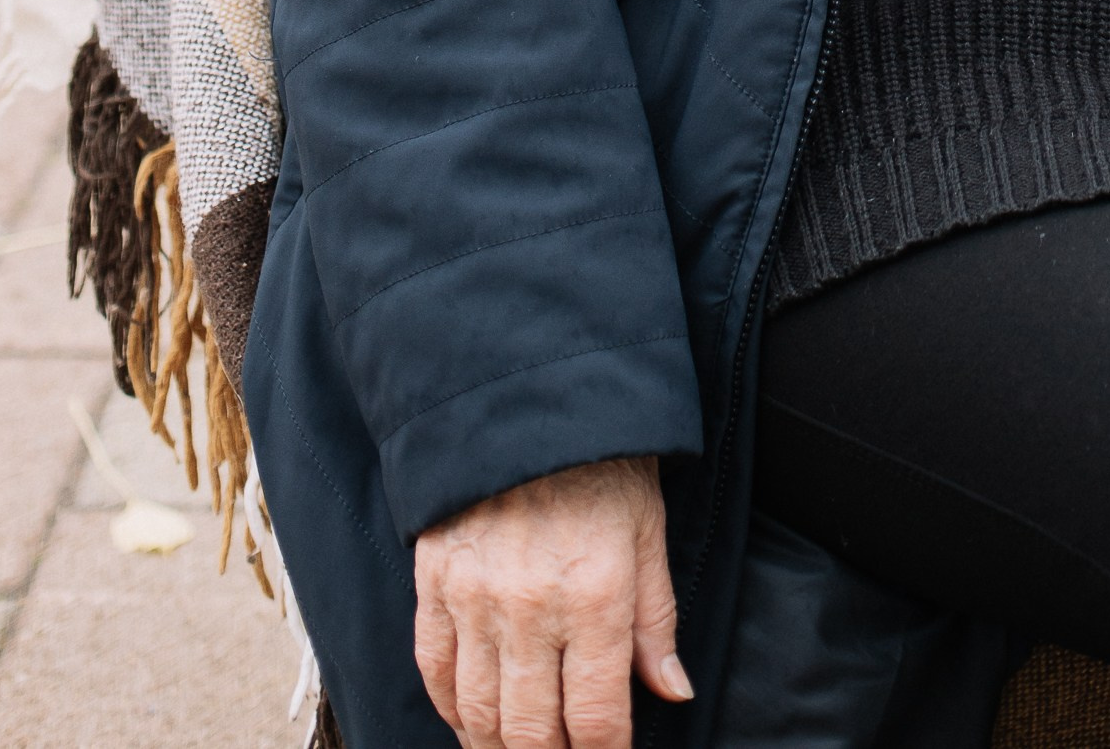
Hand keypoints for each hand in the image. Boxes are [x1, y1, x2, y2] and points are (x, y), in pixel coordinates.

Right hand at [414, 454, 688, 748]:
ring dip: (499, 747)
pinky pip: (435, 672)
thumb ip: (656, 621)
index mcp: (596, 597)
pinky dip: (451, 710)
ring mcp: (476, 600)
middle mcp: (532, 609)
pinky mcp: (436, 584)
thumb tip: (674, 692)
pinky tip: (472, 721)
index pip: (598, 719)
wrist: (529, 396)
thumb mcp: (648, 531)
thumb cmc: (603, 463)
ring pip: (479, 715)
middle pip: (533, 733)